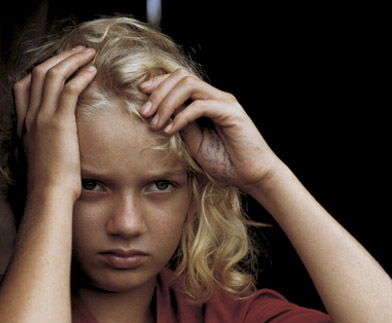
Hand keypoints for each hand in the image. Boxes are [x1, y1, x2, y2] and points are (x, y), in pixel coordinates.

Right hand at [13, 46, 97, 195]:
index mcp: (24, 124)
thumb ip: (46, 143)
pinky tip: (92, 72)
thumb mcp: (43, 158)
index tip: (60, 65)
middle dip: (60, 57)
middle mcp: (29, 116)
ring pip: (52, 74)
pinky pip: (68, 89)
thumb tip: (58, 143)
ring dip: (72, 60)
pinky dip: (80, 76)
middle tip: (79, 51)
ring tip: (88, 53)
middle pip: (38, 72)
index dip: (41, 70)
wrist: (48, 194)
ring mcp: (42, 118)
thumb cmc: (49, 183)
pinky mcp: (58, 123)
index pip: (23, 85)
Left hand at [138, 69, 281, 192]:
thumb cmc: (225, 162)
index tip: (140, 96)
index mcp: (207, 101)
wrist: (251, 176)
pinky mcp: (231, 113)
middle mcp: (216, 96)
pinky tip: (171, 130)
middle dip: (158, 92)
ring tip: (156, 122)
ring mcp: (224, 102)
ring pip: (189, 85)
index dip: (158, 83)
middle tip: (145, 113)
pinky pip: (200, 106)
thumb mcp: (194, 142)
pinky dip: (181, 116)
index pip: (180, 79)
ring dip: (167, 102)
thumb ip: (180, 124)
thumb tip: (159, 112)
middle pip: (181, 76)